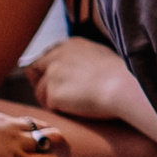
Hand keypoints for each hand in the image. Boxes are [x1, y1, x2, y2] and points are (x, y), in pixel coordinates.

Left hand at [26, 37, 142, 126]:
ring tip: (70, 107)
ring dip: (50, 100)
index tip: (54, 81)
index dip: (47, 70)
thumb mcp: (101, 56)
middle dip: (40, 84)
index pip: (47, 56)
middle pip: (33, 69)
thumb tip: (79, 72)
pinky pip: (49, 106)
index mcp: (71, 45)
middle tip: (51, 97)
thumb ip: (83, 59)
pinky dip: (59, 111)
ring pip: (40, 91)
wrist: (123, 86)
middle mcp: (57, 56)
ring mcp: (52, 74)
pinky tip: (74, 112)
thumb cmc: (122, 75)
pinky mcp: (52, 92)